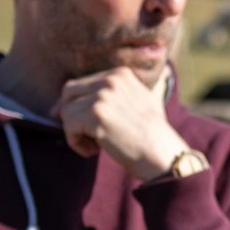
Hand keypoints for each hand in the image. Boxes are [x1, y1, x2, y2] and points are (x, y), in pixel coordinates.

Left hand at [52, 68, 187, 178]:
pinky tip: (93, 151)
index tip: (77, 122)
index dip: (75, 104)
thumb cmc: (153, 135)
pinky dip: (76, 144)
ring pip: (66, 112)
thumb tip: (131, 81)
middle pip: (69, 93)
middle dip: (68, 114)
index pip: (81, 84)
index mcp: (120, 74)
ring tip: (94, 145)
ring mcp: (103, 97)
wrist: (162, 155)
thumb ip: (126, 90)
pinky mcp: (96, 116)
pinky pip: (69, 128)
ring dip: (76, 133)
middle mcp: (110, 81)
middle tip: (77, 133)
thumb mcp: (146, 100)